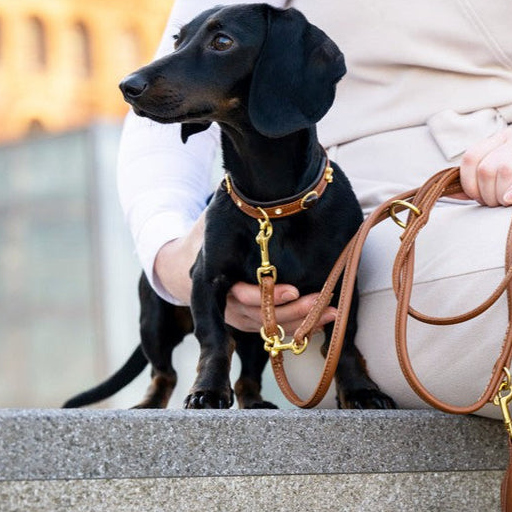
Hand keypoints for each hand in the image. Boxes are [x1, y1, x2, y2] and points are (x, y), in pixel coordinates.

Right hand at [153, 215, 336, 331]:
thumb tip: (247, 181)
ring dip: (304, 322)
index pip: (244, 295)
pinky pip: (277, 331)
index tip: (292, 290)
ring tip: (331, 312)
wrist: (180, 266)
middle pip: (264, 317)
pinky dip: (300, 327)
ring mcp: (241, 317)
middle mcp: (229, 306)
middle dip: (295, 311)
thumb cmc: (203, 237)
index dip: (268, 296)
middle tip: (321, 300)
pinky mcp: (253, 322)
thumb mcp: (210, 221)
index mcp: (217, 282)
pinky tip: (323, 321)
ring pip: (274, 327)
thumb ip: (229, 209)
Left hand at [459, 128, 511, 205]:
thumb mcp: (505, 177)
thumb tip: (450, 193)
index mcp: (502, 139)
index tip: (479, 199)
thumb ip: (479, 182)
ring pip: (505, 171)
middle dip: (487, 194)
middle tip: (498, 204)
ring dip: (502, 195)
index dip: (469, 183)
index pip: (470, 158)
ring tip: (509, 204)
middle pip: (486, 168)